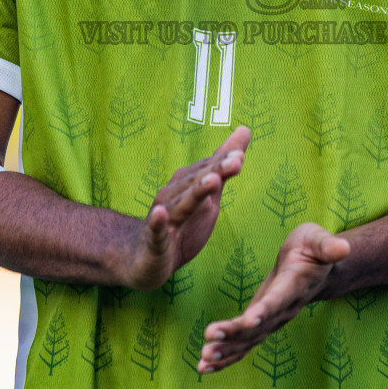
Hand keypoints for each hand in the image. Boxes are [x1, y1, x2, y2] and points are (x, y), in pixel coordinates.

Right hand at [115, 126, 248, 291]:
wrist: (142, 259)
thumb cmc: (180, 223)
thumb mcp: (208, 195)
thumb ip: (224, 166)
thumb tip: (245, 129)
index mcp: (187, 185)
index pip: (208, 170)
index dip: (225, 162)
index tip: (241, 153)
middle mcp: (173, 197)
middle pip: (197, 183)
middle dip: (217, 171)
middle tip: (237, 159)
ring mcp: (163, 219)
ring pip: (181, 204)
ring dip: (196, 192)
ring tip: (212, 181)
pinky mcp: (154, 244)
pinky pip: (156, 233)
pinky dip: (157, 223)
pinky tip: (160, 214)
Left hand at [198, 222, 350, 374]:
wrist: (316, 268)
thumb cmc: (314, 248)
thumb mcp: (319, 240)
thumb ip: (328, 245)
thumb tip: (342, 246)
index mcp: (294, 285)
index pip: (280, 299)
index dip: (266, 309)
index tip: (250, 318)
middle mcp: (284, 308)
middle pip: (259, 326)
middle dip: (234, 335)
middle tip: (209, 343)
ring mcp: (273, 319)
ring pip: (249, 340)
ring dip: (226, 351)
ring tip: (203, 360)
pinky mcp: (261, 323)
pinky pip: (244, 344)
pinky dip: (226, 356)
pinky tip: (205, 365)